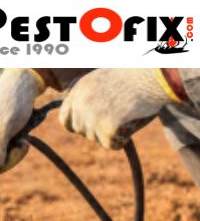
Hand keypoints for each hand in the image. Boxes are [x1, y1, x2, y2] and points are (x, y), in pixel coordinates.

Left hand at [60, 69, 174, 149]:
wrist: (155, 75)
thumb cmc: (137, 76)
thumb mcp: (105, 79)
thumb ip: (90, 96)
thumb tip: (84, 119)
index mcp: (79, 89)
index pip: (65, 118)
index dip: (77, 125)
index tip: (89, 127)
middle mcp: (81, 102)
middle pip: (82, 131)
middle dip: (97, 130)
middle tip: (117, 120)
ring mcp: (92, 115)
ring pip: (96, 139)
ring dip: (111, 134)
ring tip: (128, 116)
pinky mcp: (107, 126)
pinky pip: (110, 144)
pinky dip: (122, 140)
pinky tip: (132, 125)